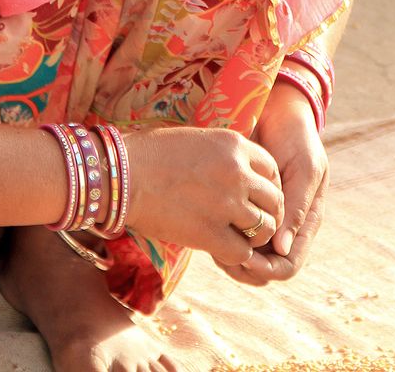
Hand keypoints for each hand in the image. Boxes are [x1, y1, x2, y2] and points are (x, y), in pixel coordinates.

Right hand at [124, 126, 284, 265]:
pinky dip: (236, 254)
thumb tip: (239, 173)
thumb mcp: (195, 140)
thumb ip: (222, 155)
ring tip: (236, 236)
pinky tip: (221, 248)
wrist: (120, 175)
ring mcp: (227, 203)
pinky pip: (242, 251)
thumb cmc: (149, 154)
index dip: (268, 186)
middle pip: (275, 200)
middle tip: (251, 222)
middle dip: (267, 214)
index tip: (257, 197)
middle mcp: (237, 172)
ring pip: (264, 228)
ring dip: (253, 236)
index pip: (272, 169)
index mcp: (234, 144)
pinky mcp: (211, 233)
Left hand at [213, 79, 328, 285]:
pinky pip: (230, 231)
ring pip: (245, 254)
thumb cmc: (295, 137)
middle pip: (263, 268)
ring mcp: (260, 215)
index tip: (246, 259)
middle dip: (244, 269)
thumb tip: (281, 249)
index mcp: (303, 222)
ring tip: (210, 246)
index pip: (287, 264)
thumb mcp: (304, 168)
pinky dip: (219, 235)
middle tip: (221, 257)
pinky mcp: (239, 201)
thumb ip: (297, 206)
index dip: (268, 269)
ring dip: (228, 256)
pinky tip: (205, 227)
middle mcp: (281, 225)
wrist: (275, 109)